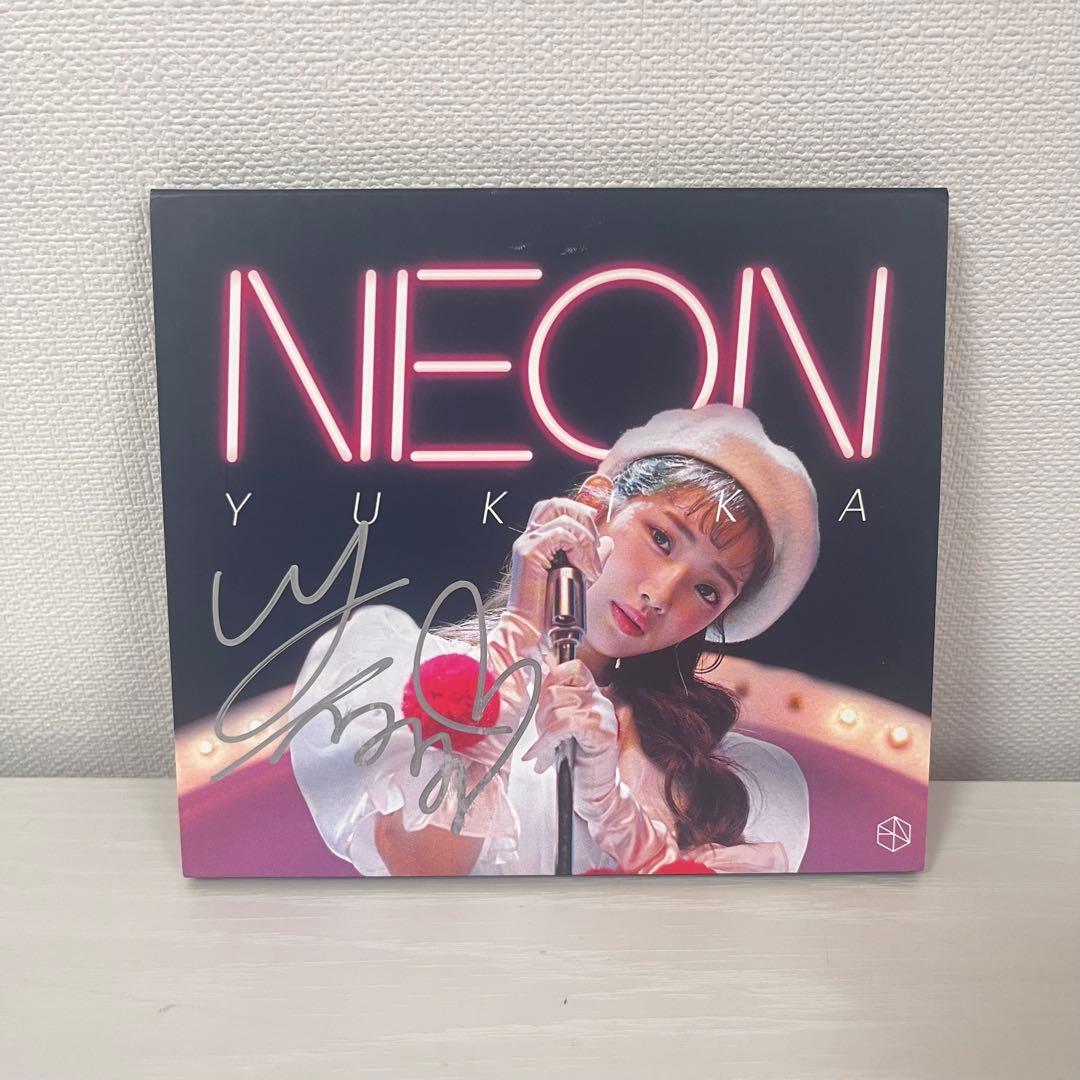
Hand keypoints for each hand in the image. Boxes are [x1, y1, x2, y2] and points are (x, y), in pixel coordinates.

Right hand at [506, 497, 614, 638]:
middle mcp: (530, 537)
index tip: (596, 531)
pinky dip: (580, 548)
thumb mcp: (580, 576)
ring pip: (563, 516)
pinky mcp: (529, 552)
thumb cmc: (551, 607)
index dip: (580, 511)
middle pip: (557, 503)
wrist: (532, 628)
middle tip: (595, 544)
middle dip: (584, 517)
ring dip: (585, 536)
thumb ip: (593, 557)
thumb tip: (608, 542)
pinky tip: (585, 569)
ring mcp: (528, 542)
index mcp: (539, 540)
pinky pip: (561, 534)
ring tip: (591, 563)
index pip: (557, 508)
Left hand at [522, 656, 679, 873]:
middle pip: (557, 690)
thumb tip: (537, 686)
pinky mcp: (601, 732)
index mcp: (593, 694)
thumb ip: (555, 705)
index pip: (571, 667)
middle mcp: (600, 700)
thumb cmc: (576, 761)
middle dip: (540, 714)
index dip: (550, 681)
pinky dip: (547, 741)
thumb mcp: (562, 727)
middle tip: (540, 736)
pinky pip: (565, 725)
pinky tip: (542, 754)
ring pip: (558, 707)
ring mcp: (603, 714)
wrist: (595, 792)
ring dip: (543, 730)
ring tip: (544, 748)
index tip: (541, 705)